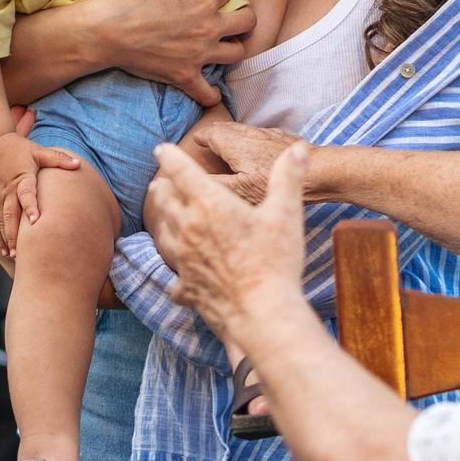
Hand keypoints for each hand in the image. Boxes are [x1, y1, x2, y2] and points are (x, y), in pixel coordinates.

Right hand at [0, 133, 78, 266]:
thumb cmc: (19, 148)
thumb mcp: (39, 151)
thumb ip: (58, 158)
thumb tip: (78, 164)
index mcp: (21, 177)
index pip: (27, 193)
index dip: (31, 206)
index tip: (35, 221)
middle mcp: (8, 189)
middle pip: (11, 213)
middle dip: (14, 234)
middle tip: (20, 252)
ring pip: (1, 221)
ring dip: (6, 238)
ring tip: (12, 256)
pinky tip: (3, 250)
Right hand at [83, 0, 248, 108]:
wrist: (106, 30)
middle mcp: (209, 27)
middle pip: (247, 21)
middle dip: (244, 15)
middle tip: (232, 14)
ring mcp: (199, 55)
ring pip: (236, 54)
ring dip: (234, 47)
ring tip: (225, 43)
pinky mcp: (185, 76)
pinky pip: (208, 93)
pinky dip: (212, 94)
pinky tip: (210, 88)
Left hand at [146, 139, 310, 340]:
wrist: (262, 311)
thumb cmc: (274, 260)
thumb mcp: (286, 213)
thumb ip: (289, 177)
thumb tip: (299, 150)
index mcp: (209, 204)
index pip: (180, 171)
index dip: (169, 156)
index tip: (162, 149)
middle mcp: (189, 228)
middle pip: (164, 201)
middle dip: (162, 188)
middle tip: (160, 184)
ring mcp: (184, 259)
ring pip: (162, 234)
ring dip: (162, 221)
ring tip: (164, 217)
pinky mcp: (186, 287)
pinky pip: (173, 277)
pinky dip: (175, 272)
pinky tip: (180, 276)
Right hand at [182, 117, 304, 207]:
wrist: (320, 171)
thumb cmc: (277, 183)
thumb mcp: (241, 189)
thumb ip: (216, 183)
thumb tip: (194, 179)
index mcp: (234, 144)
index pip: (210, 135)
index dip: (200, 138)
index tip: (193, 141)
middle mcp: (249, 134)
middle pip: (226, 129)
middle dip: (214, 133)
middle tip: (206, 138)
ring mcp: (268, 134)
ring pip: (243, 130)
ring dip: (232, 134)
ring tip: (226, 140)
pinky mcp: (283, 139)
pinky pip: (260, 134)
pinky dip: (250, 139)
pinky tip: (256, 147)